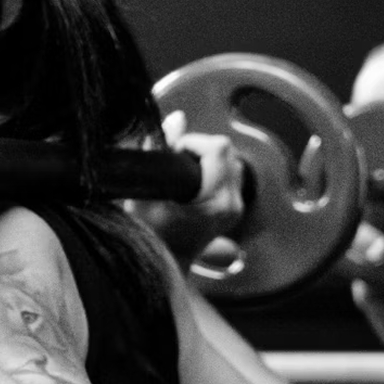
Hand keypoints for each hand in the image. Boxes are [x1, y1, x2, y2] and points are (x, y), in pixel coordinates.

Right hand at [125, 110, 244, 263]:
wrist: (162, 265)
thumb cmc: (148, 233)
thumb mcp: (147, 189)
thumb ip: (160, 150)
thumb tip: (177, 118)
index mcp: (214, 200)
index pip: (217, 147)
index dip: (192, 143)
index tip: (172, 156)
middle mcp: (231, 204)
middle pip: (226, 149)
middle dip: (199, 149)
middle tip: (176, 165)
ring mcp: (236, 208)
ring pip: (230, 159)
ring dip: (206, 159)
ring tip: (183, 177)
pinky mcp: (236, 209)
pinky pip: (230, 172)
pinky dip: (211, 171)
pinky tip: (191, 186)